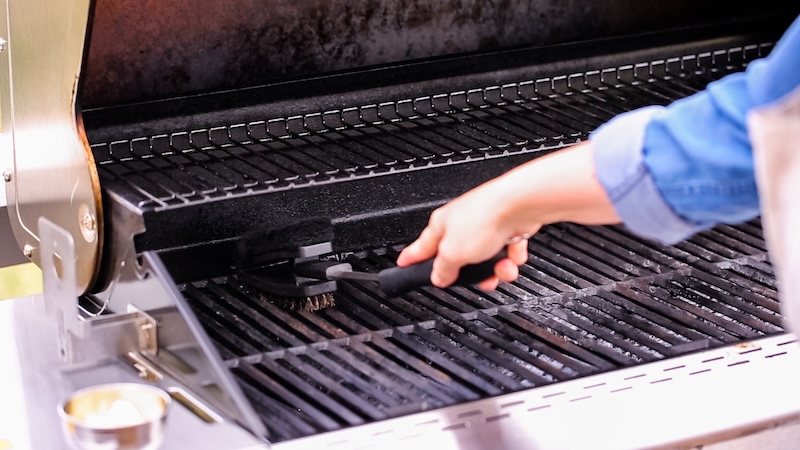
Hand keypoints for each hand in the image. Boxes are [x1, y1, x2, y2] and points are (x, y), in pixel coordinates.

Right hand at [397, 141, 620, 289]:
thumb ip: (443, 269)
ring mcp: (486, 224)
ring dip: (496, 269)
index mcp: (441, 225)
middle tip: (478, 279)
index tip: (403, 266)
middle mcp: (462, 223)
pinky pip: (506, 252)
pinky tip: (513, 256)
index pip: (420, 247)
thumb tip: (438, 277)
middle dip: (473, 273)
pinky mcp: (508, 227)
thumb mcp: (453, 253)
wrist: (520, 203)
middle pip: (460, 258)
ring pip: (486, 258)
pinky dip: (511, 257)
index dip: (411, 259)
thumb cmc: (484, 218)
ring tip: (502, 269)